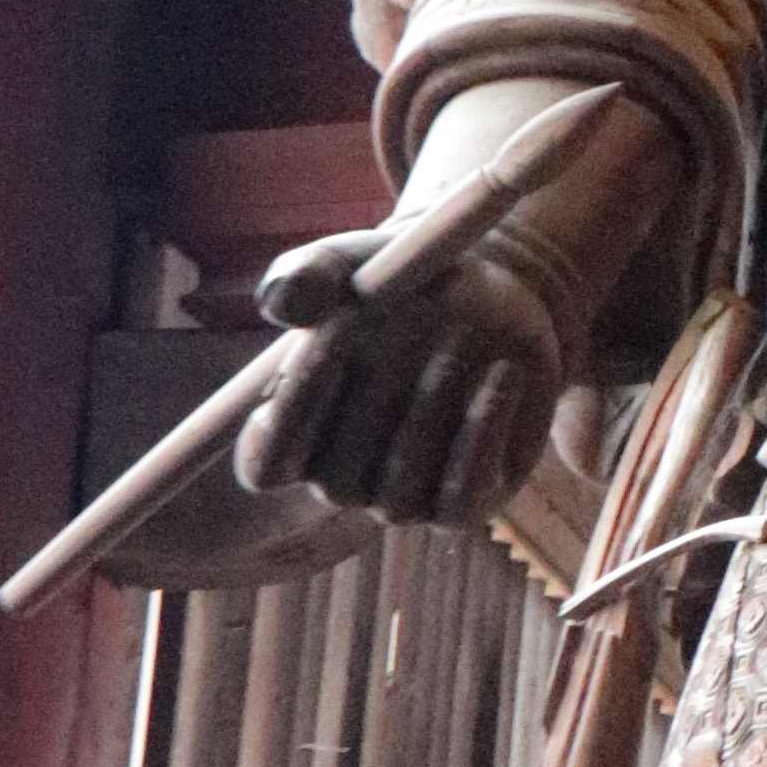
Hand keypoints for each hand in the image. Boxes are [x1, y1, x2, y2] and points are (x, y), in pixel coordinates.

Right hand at [232, 91, 577, 529]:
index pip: (264, 465)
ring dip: (427, 413)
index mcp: (297, 435)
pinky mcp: (465, 503)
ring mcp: (404, 498)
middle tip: (398, 323)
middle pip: (335, 480)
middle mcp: (344, 478)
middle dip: (365, 404)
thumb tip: (282, 303)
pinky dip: (480, 436)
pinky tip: (502, 372)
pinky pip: (461, 500)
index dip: (280, 425)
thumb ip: (308, 276)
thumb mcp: (351, 263)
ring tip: (457, 338)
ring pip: (398, 494)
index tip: (312, 355)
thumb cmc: (396, 284)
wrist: (487, 295)